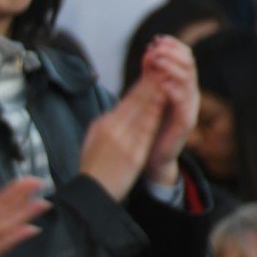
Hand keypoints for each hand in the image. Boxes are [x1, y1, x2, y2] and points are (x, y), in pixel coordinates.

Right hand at [78, 75, 167, 200]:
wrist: (89, 195)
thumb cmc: (93, 172)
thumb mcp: (94, 143)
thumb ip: (105, 128)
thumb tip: (112, 117)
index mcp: (103, 125)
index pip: (127, 100)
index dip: (142, 82)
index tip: (153, 69)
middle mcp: (112, 128)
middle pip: (135, 98)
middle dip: (151, 78)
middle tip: (162, 60)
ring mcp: (122, 139)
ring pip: (142, 107)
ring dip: (156, 87)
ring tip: (167, 70)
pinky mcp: (131, 152)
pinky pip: (146, 126)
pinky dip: (156, 108)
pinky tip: (164, 96)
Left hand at [139, 35, 198, 187]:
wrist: (152, 157)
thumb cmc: (150, 125)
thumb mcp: (149, 96)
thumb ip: (150, 76)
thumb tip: (149, 51)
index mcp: (181, 85)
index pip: (184, 58)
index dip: (173, 46)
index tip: (157, 39)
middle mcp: (190, 94)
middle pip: (190, 64)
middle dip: (174, 52)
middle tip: (157, 46)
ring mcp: (190, 107)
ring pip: (189, 80)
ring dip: (172, 67)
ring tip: (157, 59)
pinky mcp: (185, 123)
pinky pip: (183, 103)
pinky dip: (174, 91)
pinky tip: (162, 83)